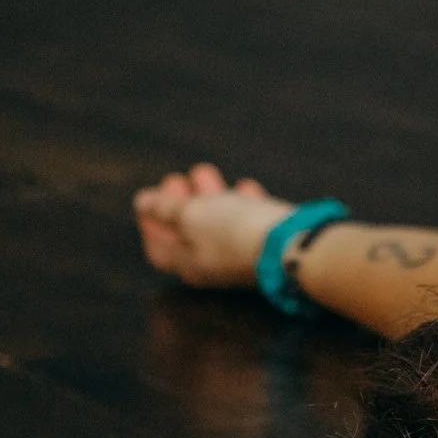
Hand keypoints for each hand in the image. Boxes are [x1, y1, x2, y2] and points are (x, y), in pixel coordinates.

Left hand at [132, 163, 292, 286]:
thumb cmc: (235, 232)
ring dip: (208, 197)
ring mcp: (239, 256)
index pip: (158, 246)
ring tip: (204, 172)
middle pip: (187, 233)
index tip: (147, 198)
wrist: (292, 245)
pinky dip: (240, 203)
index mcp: (186, 263)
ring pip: (217, 224)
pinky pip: (246, 223)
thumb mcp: (191, 215)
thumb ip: (165, 208)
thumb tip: (144, 203)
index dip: (149, 221)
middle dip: (178, 203)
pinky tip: (244, 187)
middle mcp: (211, 265)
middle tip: (176, 178)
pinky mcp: (265, 246)